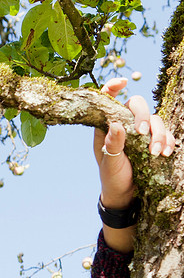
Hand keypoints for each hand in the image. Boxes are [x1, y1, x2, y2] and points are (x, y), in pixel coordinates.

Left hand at [94, 77, 175, 208]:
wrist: (125, 195)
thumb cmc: (112, 177)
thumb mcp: (109, 163)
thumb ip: (112, 144)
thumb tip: (117, 124)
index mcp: (108, 126)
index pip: (109, 100)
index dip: (113, 88)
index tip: (122, 82)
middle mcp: (126, 124)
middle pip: (138, 105)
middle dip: (143, 116)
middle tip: (143, 134)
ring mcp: (142, 132)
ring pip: (156, 119)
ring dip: (159, 134)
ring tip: (155, 153)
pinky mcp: (155, 142)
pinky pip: (167, 134)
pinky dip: (169, 141)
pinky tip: (166, 153)